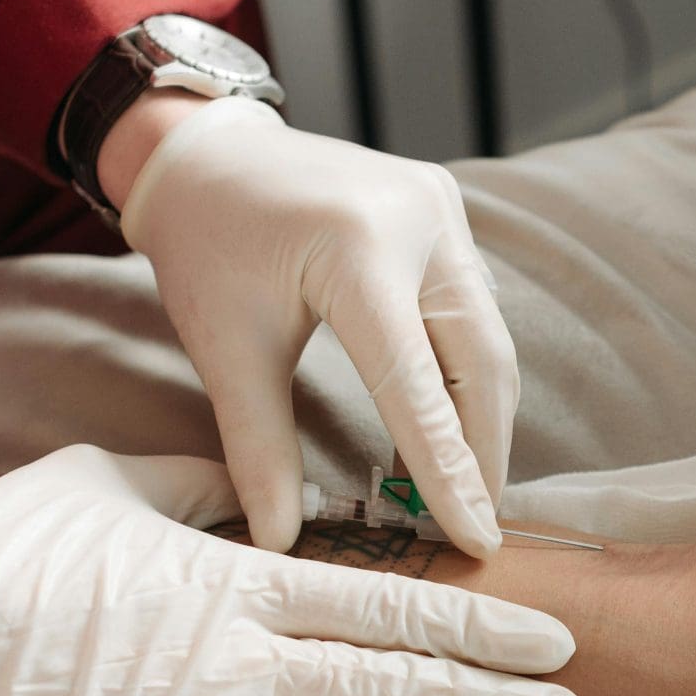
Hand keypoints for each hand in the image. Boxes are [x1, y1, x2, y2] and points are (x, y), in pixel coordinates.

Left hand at [114, 96, 515, 558]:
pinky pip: (475, 305)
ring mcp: (441, 209)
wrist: (207, 155)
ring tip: (467, 485)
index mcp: (357, 250)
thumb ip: (260, 447)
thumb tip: (281, 538)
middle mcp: (418, 221)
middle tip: (477, 523)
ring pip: (489, 337)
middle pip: (481, 362)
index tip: (476, 540)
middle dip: (483, 451)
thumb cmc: (206, 249)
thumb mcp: (225, 350)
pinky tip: (451, 421)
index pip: (417, 386)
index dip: (449, 472)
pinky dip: (469, 371)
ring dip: (481, 415)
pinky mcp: (446, 210)